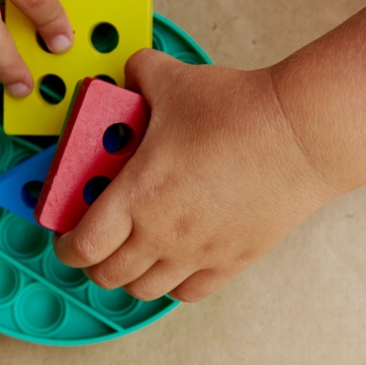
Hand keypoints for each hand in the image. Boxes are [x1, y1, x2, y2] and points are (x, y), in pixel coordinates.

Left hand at [54, 50, 337, 301]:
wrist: (300, 135)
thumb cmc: (237, 111)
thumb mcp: (174, 80)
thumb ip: (139, 74)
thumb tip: (128, 71)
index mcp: (137, 196)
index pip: (83, 246)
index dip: (66, 247)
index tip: (65, 236)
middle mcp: (162, 235)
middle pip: (108, 275)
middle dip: (93, 262)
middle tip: (95, 241)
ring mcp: (198, 253)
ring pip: (146, 290)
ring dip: (131, 276)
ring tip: (132, 253)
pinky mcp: (233, 260)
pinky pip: (189, 292)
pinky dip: (173, 284)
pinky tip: (173, 262)